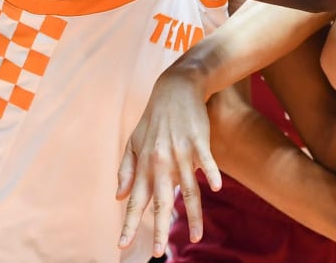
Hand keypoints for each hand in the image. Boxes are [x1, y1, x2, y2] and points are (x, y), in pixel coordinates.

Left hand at [117, 66, 221, 256]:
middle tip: (157, 252)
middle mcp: (161, 161)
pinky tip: (216, 188)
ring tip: (194, 237)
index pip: (136, 200)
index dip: (129, 223)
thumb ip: (126, 170)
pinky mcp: (198, 141)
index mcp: (144, 164)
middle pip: (161, 201)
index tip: (122, 245)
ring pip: (188, 189)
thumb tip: (119, 197)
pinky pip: (206, 161)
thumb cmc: (154, 118)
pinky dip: (211, 173)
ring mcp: (181, 152)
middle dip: (158, 228)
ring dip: (191, 215)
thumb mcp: (134, 142)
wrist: (175, 88)